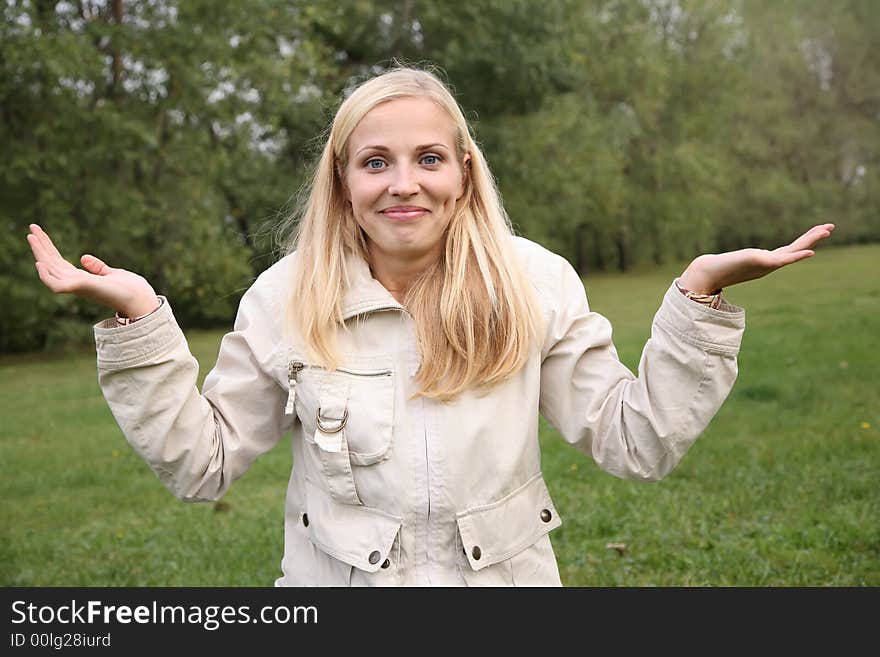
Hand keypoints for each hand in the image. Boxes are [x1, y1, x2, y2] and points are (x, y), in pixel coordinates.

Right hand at [26, 224, 159, 316]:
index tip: (40, 232)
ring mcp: (77, 286)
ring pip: (51, 269)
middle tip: (32, 227)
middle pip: (52, 263)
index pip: (59, 262)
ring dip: (40, 253)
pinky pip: (56, 285)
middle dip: (41, 246)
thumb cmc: (130, 289)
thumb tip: (83, 258)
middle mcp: (76, 283)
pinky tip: (40, 262)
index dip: (49, 248)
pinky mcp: (81, 288)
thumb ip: (97, 267)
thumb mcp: (112, 273)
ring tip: (32, 236)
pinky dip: (46, 275)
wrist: (141, 298)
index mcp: (82, 279)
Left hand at [679, 223, 834, 293]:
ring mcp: (766, 264)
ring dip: (810, 241)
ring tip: (827, 230)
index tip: (818, 233)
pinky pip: (783, 260)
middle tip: (831, 226)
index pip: (788, 251)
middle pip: (795, 250)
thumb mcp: (733, 260)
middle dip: (813, 238)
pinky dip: (797, 256)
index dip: (803, 244)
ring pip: (793, 252)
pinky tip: (810, 253)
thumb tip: (733, 258)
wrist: (706, 274)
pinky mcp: (760, 263)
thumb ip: (738, 259)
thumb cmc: (717, 268)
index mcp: (765, 262)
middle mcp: (768, 264)